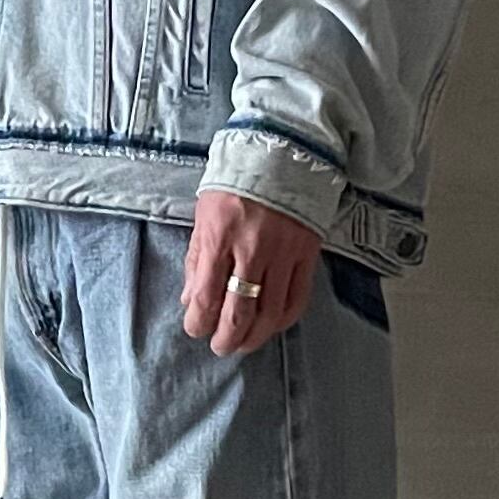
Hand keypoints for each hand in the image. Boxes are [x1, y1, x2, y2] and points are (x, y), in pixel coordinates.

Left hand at [181, 192, 321, 356]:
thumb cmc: (235, 182)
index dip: (199, 323)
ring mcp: (283, 253)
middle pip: (239, 313)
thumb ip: (197, 259)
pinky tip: (272, 325)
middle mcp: (252, 248)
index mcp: (219, 236)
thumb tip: (190, 301)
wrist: (282, 151)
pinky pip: (297, 300)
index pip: (205, 297)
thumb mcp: (205, 214)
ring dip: (255, 337)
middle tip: (221, 346)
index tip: (196, 329)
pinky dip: (284, 320)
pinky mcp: (307, 254)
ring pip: (271, 313)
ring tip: (245, 342)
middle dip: (227, 339)